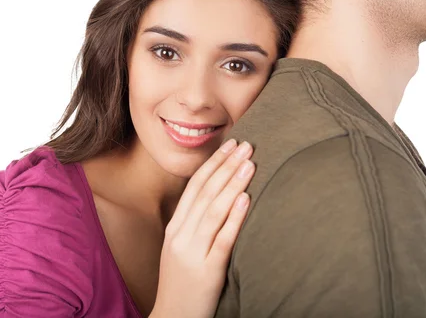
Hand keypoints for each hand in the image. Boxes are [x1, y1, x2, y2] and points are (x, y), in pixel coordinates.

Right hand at [150, 139, 253, 317]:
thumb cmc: (182, 281)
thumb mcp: (181, 247)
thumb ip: (195, 223)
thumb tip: (219, 194)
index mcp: (175, 228)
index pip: (195, 187)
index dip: (214, 163)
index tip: (230, 145)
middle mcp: (181, 235)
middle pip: (205, 193)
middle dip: (226, 166)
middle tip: (246, 144)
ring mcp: (192, 252)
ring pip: (214, 211)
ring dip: (233, 184)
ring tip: (250, 163)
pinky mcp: (206, 271)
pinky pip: (222, 240)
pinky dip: (234, 217)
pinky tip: (246, 199)